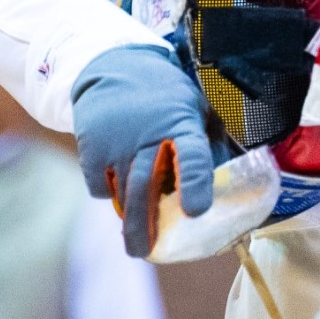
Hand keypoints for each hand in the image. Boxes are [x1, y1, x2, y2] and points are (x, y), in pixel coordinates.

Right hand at [72, 44, 215, 256]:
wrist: (113, 67)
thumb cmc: (163, 93)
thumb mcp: (194, 107)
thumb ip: (209, 142)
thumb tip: (229, 179)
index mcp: (181, 122)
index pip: (192, 154)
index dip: (195, 182)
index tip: (196, 211)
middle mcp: (147, 135)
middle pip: (145, 188)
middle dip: (145, 225)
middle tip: (147, 252)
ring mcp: (116, 143)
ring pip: (121, 193)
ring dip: (128, 219)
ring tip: (137, 239)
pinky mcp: (91, 148)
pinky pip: (98, 186)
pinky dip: (107, 194)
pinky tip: (117, 189)